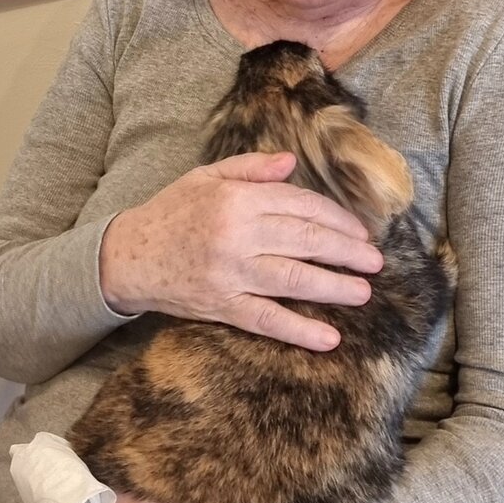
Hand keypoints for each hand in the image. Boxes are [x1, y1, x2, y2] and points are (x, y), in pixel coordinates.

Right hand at [99, 151, 382, 351]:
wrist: (128, 257)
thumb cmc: (170, 212)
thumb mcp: (205, 177)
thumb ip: (249, 168)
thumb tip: (290, 164)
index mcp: (237, 200)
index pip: (301, 206)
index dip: (336, 219)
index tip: (360, 230)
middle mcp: (237, 235)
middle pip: (306, 242)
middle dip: (347, 252)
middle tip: (375, 261)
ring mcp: (231, 274)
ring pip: (294, 280)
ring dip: (334, 287)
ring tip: (363, 292)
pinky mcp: (222, 307)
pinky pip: (267, 321)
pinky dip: (300, 330)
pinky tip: (329, 338)